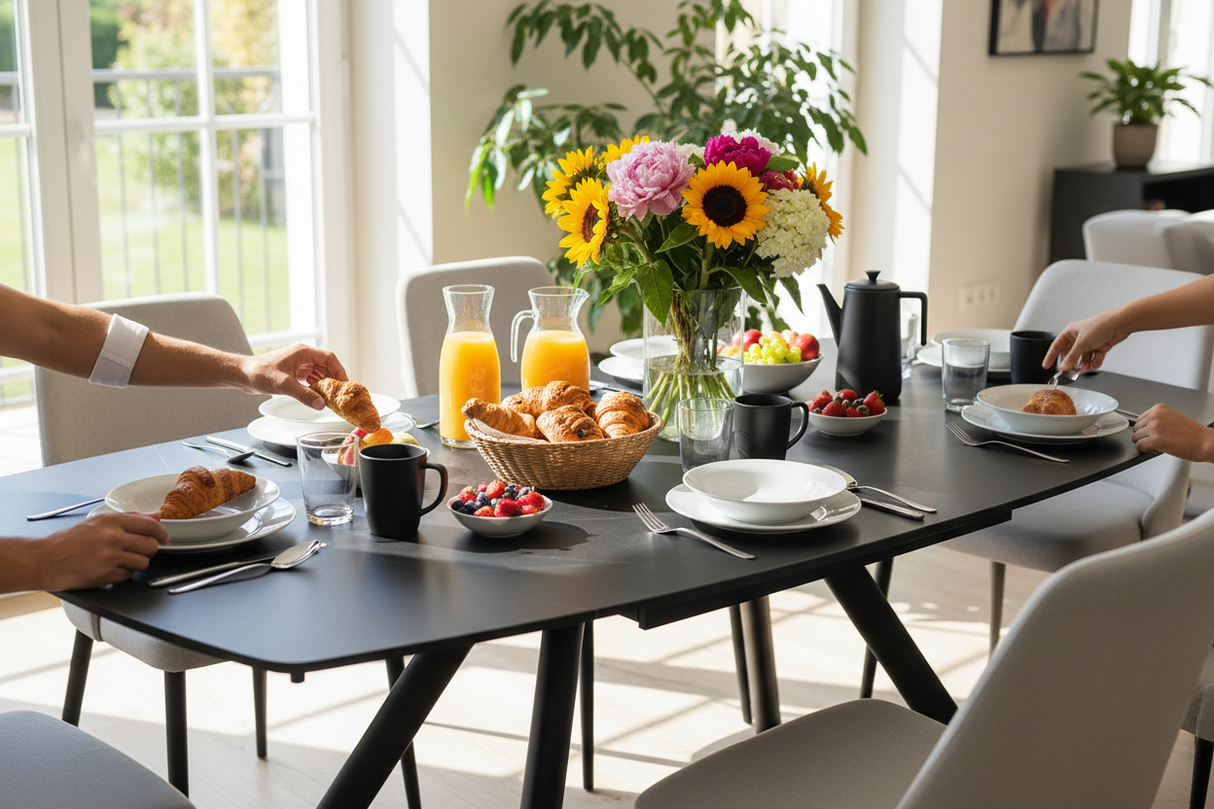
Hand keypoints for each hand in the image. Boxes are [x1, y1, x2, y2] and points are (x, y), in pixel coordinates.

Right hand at [36, 512, 167, 590]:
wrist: (44, 560)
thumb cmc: (68, 541)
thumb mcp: (97, 522)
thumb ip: (129, 519)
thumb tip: (156, 516)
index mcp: (111, 521)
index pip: (151, 526)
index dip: (162, 533)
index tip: (163, 537)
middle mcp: (112, 537)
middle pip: (152, 546)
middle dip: (149, 550)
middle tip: (139, 550)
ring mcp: (109, 557)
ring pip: (143, 562)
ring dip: (136, 563)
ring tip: (120, 560)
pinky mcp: (105, 574)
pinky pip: (128, 575)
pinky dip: (122, 574)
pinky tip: (109, 569)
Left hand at [240, 344, 348, 409]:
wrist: (242, 375)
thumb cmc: (259, 372)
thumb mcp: (284, 385)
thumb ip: (304, 395)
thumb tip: (321, 404)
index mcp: (303, 352)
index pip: (329, 358)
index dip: (339, 370)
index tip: (345, 384)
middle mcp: (303, 356)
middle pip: (326, 365)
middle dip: (334, 379)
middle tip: (340, 393)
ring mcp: (298, 364)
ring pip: (319, 372)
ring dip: (326, 384)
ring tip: (332, 396)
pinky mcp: (293, 373)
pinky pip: (311, 378)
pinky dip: (317, 386)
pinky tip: (319, 395)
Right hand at [1043, 312, 1130, 374]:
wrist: (1120, 324)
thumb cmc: (1100, 326)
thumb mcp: (1082, 343)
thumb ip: (1072, 357)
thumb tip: (1063, 366)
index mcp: (1071, 332)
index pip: (1057, 345)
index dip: (1051, 356)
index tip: (1046, 365)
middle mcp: (1080, 337)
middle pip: (1071, 354)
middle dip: (1072, 363)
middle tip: (1069, 371)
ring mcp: (1090, 342)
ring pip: (1083, 357)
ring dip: (1085, 363)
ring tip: (1086, 367)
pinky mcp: (1100, 346)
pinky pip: (1094, 358)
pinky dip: (1095, 361)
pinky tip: (1097, 361)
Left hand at [1131, 403, 1213, 461]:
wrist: (1205, 442)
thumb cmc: (1192, 434)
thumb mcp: (1172, 418)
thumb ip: (1157, 420)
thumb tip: (1142, 428)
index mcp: (1159, 408)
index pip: (1139, 419)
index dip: (1147, 429)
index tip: (1158, 433)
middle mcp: (1155, 416)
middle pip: (1136, 429)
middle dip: (1145, 436)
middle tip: (1162, 440)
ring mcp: (1154, 427)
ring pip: (1136, 438)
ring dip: (1147, 444)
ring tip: (1162, 444)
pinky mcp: (1154, 439)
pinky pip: (1140, 446)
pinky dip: (1148, 450)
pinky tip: (1161, 449)